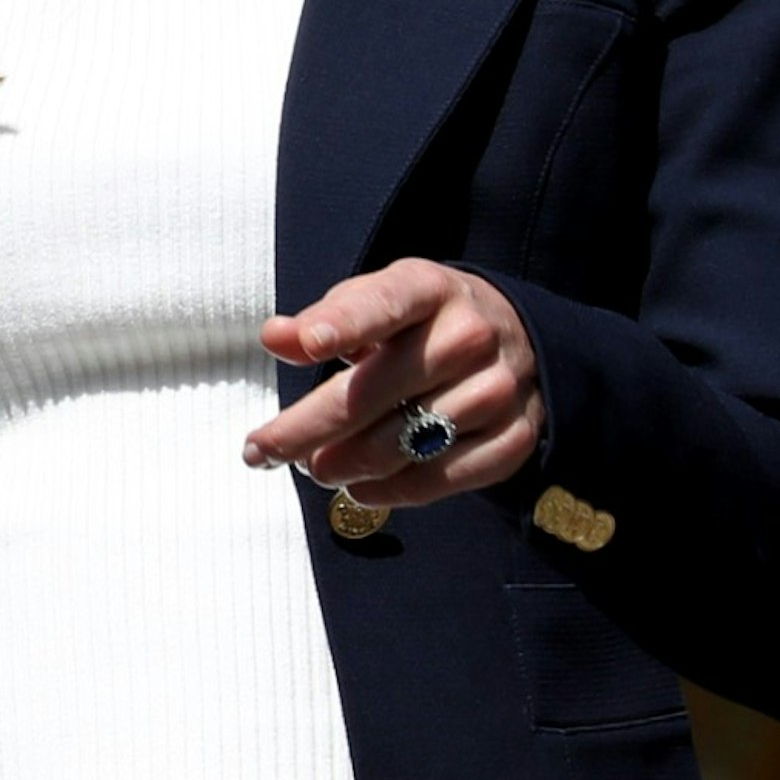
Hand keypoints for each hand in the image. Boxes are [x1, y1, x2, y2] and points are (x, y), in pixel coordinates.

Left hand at [242, 258, 543, 509]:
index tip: (307, 343)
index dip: (344, 323)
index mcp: (430, 289)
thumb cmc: (424, 320)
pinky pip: (439, 479)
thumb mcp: (378, 300)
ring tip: (311, 467)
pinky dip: (388, 491)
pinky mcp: (513, 439)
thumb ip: (327, 319)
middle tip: (259, 452)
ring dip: (342, 465)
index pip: (384, 303)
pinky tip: (356, 488)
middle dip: (304, 430)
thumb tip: (275, 338)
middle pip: (372, 393)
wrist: (520, 340)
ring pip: (399, 445)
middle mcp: (469, 337)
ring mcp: (496, 391)